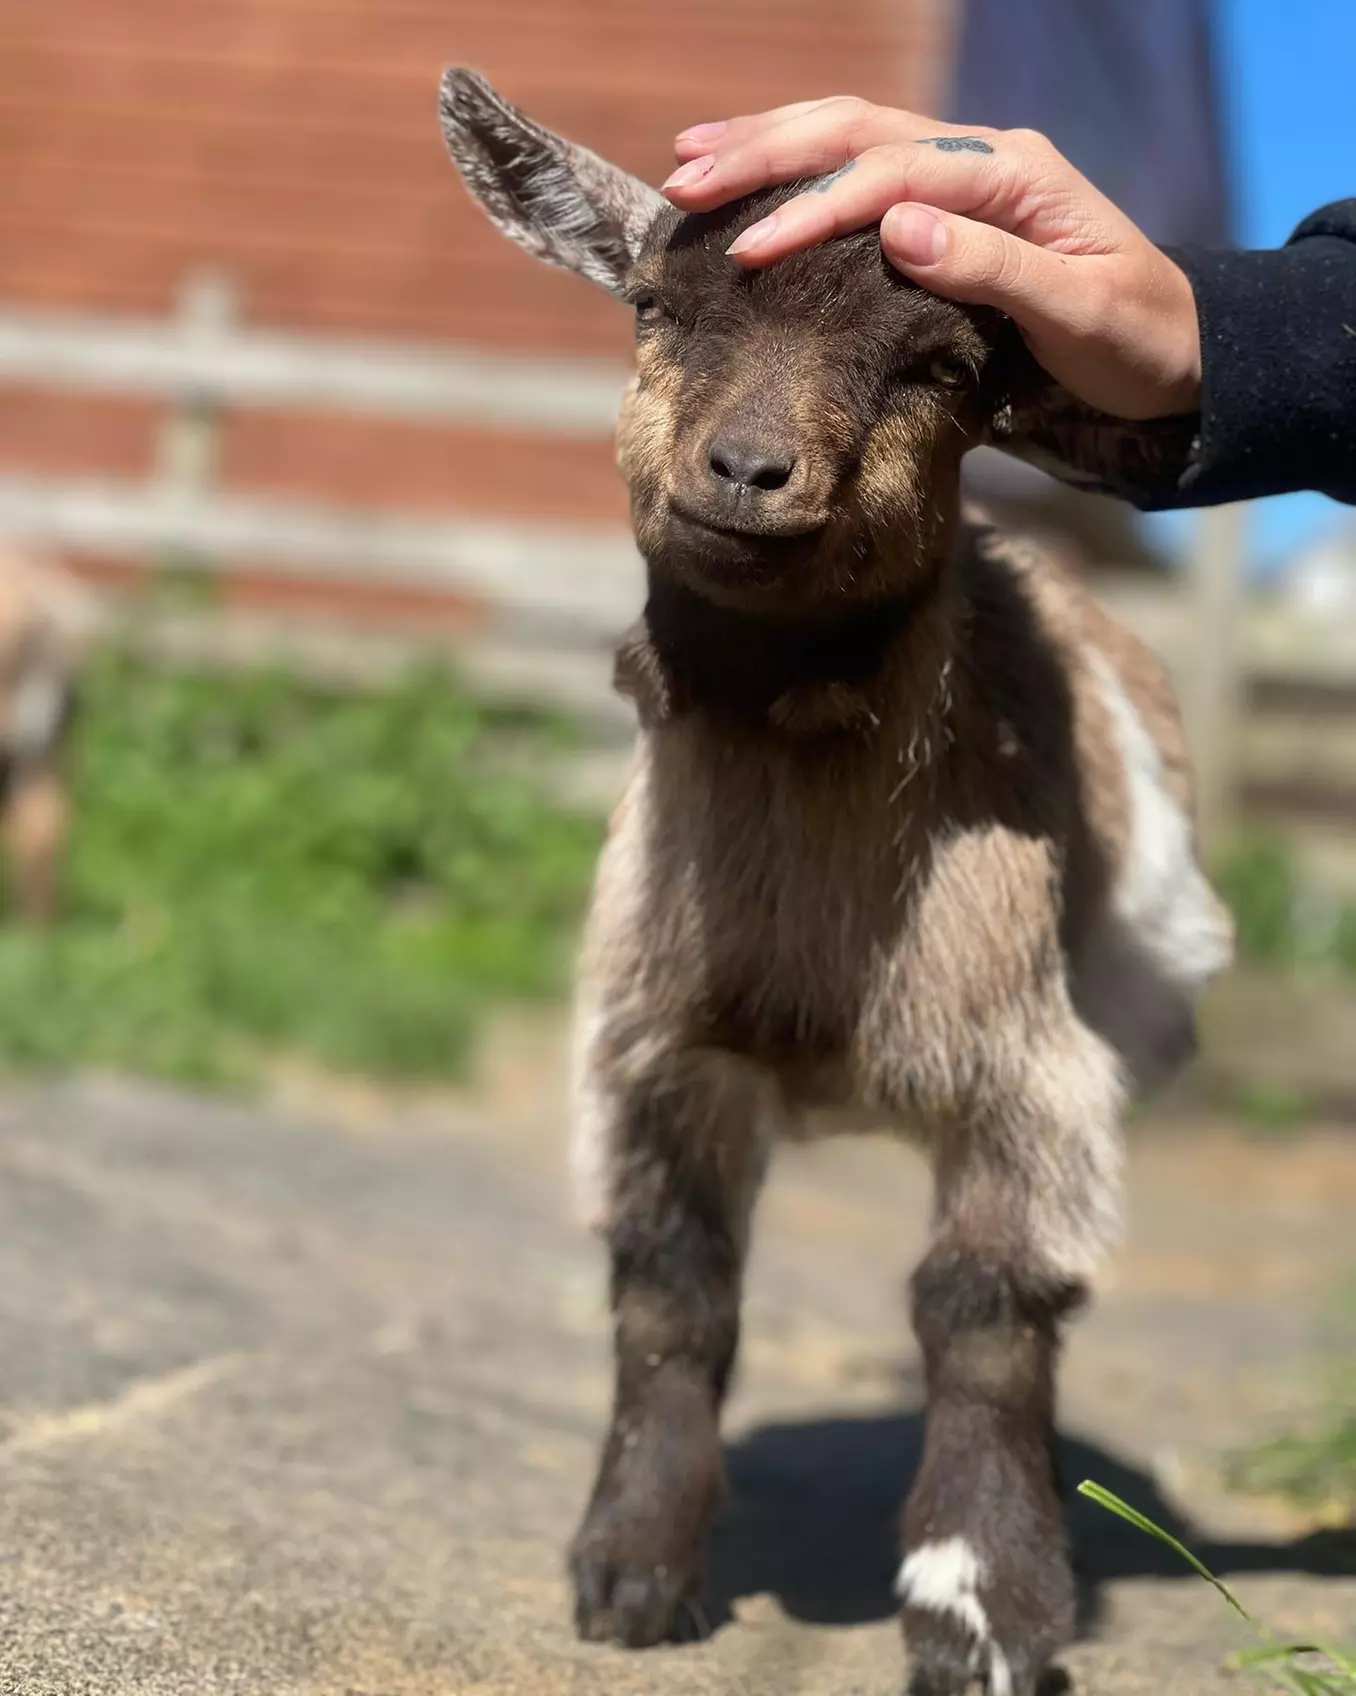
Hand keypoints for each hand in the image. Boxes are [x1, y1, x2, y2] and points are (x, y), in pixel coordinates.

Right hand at [662, 98, 1201, 420]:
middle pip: (857, 132)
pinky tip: (755, 184)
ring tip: (693, 163)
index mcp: (1012, 176)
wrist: (1180, 352)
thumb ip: (992, 268)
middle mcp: (983, 160)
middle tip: (686, 180)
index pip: (892, 174)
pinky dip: (801, 174)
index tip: (750, 252)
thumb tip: (896, 228)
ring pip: (852, 139)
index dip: (815, 208)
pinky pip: (863, 174)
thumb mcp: (1077, 314)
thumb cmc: (1135, 341)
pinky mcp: (951, 211)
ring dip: (770, 147)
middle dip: (766, 153)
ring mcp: (965, 180)